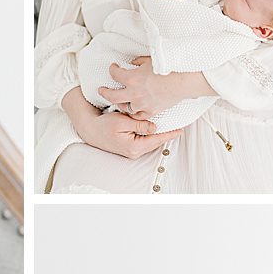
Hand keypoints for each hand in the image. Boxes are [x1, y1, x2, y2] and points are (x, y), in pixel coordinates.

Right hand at [64, 90, 180, 158]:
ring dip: (158, 133)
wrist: (91, 130)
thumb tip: (155, 127)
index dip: (170, 133)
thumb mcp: (122, 121)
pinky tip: (155, 128)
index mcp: (134, 146)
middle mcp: (134, 152)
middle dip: (166, 133)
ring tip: (169, 125)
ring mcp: (132, 151)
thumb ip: (140, 124)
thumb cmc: (104, 125)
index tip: (181, 129)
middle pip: (156, 141)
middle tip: (178, 125)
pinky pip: (145, 141)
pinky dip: (150, 134)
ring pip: (151, 141)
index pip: (157, 139)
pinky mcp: (130, 148)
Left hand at [99, 59, 210, 119]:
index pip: (115, 74)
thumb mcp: (151, 60)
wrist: (185, 80)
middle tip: (101, 89)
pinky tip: (133, 110)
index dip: (112, 69)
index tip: (113, 67)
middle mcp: (134, 93)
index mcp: (132, 78)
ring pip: (124, 107)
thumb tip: (132, 63)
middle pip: (111, 96)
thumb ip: (138, 62)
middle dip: (104, 92)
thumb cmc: (170, 68)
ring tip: (119, 101)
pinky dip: (135, 113)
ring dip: (120, 103)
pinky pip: (139, 116)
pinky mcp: (152, 110)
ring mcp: (142, 103)